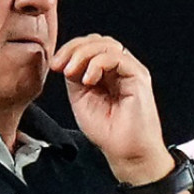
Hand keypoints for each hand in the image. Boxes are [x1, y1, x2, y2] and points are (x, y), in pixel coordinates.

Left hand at [50, 34, 173, 183]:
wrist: (126, 152)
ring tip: (72, 73)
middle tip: (61, 65)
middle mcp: (120, 68)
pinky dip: (98, 63)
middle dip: (74, 48)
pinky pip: (118, 57)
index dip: (70, 49)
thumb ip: (75, 77)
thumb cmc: (108, 132)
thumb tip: (67, 60)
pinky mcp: (138, 76)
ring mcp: (130, 71)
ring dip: (84, 55)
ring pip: (106, 45)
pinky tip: (89, 80)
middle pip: (97, 40)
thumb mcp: (81, 99)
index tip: (55, 64)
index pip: (89, 46)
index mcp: (106, 73)